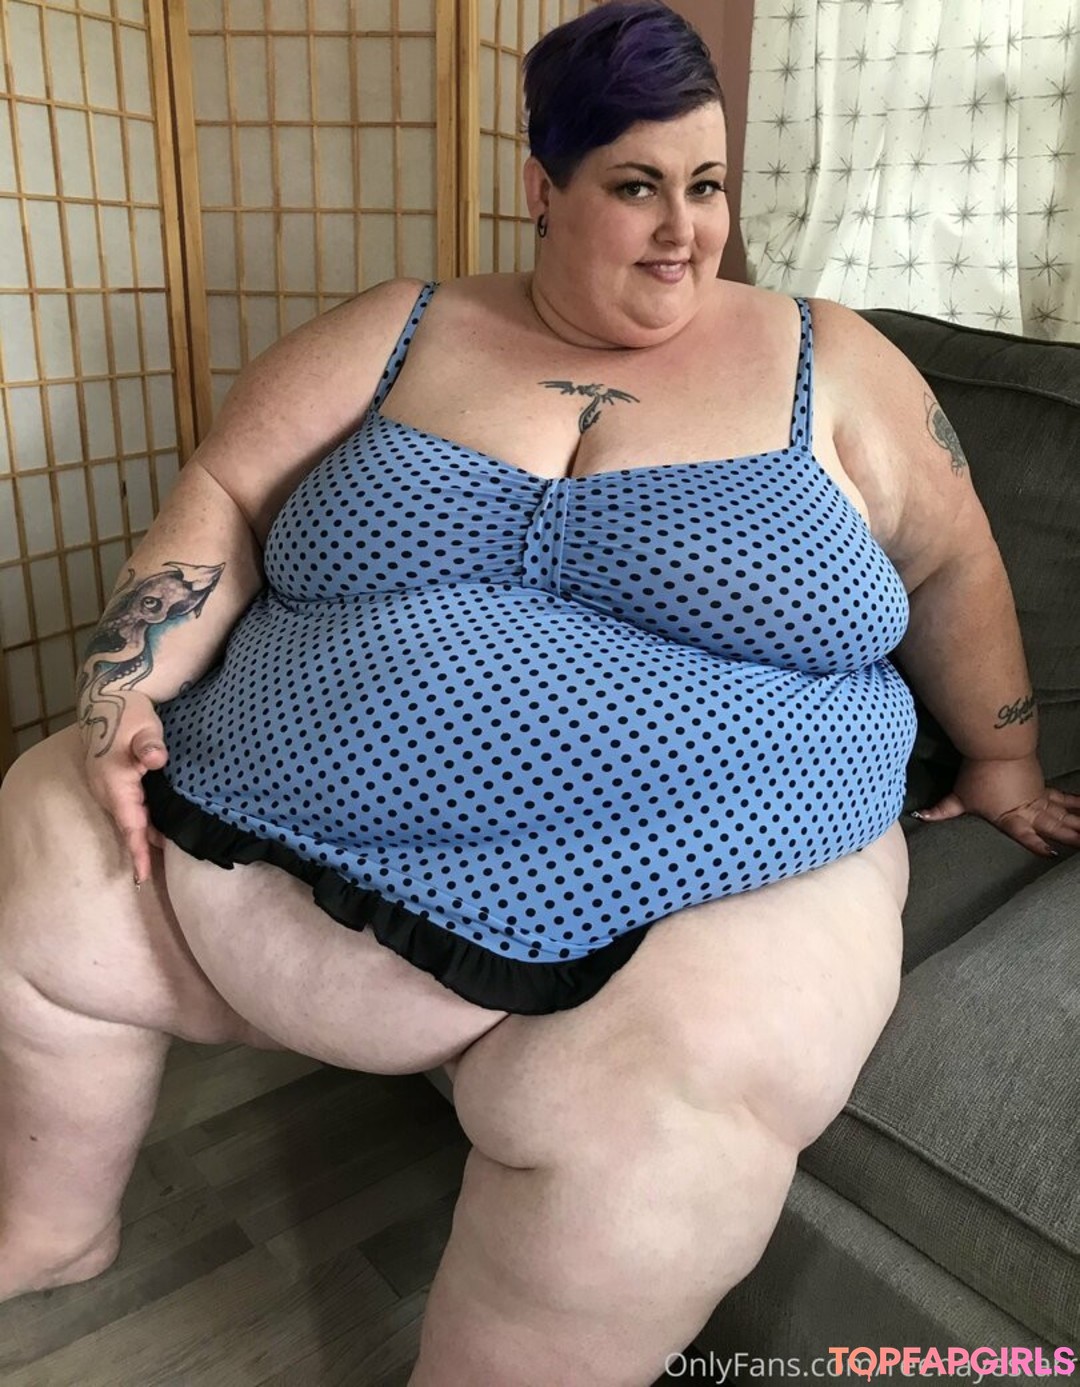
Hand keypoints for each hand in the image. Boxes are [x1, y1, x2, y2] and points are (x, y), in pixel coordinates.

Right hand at [80, 691, 167, 885]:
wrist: (107, 701)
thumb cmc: (128, 714)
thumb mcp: (143, 726)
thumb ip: (150, 744)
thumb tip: (157, 758)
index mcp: (115, 783)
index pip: (130, 824)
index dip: (138, 851)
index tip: (142, 877)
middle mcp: (108, 791)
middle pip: (131, 828)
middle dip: (146, 850)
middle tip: (169, 872)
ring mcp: (109, 789)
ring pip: (131, 820)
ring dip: (147, 836)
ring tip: (171, 854)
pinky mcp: (114, 785)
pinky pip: (130, 810)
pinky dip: (145, 822)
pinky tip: (162, 829)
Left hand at [912, 752, 1079, 857]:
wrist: (997, 747)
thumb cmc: (976, 775)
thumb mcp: (957, 797)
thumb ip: (941, 811)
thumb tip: (917, 817)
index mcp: (1010, 817)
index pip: (1025, 836)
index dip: (1037, 846)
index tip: (1051, 855)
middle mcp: (1029, 810)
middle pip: (1054, 826)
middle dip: (1072, 837)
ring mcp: (1038, 798)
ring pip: (1064, 815)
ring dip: (1078, 824)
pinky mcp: (1042, 788)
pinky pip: (1064, 799)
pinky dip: (1077, 804)